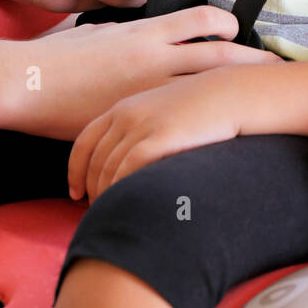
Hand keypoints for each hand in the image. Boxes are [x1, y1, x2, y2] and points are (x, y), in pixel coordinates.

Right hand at [6, 6, 282, 141]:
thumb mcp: (102, 33)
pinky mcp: (138, 118)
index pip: (204, 19)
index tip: (241, 29)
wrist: (29, 83)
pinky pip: (180, 123)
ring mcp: (149, 91)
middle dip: (255, 63)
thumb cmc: (60, 57)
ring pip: (208, 89)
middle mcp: (156, 57)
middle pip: (222, 56)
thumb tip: (153, 38)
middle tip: (282, 69)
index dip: (229, 23)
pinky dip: (204, 125)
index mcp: (147, 30)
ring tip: (267, 102)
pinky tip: (220, 133)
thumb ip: (133, 35)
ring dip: (240, 94)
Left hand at [68, 71, 240, 201]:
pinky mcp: (160, 137)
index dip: (75, 170)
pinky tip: (125, 202)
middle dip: (90, 188)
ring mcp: (142, 125)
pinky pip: (127, 169)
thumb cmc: (202, 106)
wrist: (232, 93)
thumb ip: (141, 127)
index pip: (85, 141)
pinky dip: (120, 189)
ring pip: (108, 168)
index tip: (75, 192)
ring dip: (104, 195)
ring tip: (110, 213)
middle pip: (94, 160)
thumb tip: (129, 160)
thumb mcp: (163, 109)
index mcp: (124, 106)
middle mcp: (127, 114)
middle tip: (94, 210)